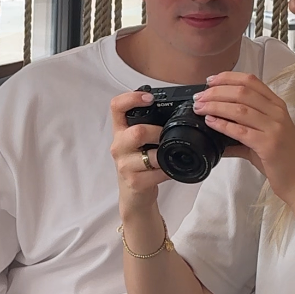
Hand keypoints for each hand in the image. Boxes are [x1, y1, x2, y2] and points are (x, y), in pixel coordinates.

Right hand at [110, 91, 167, 232]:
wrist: (134, 195)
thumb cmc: (140, 164)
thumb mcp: (140, 142)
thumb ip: (150, 125)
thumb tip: (178, 110)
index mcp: (120, 131)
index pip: (116, 106)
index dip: (132, 98)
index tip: (150, 98)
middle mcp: (118, 145)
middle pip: (137, 132)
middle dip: (158, 133)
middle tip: (167, 136)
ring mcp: (124, 164)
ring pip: (149, 154)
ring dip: (165, 154)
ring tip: (170, 155)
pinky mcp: (133, 181)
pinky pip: (157, 172)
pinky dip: (168, 170)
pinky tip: (170, 169)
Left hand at [193, 72, 294, 225]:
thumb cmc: (283, 160)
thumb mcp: (263, 139)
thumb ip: (240, 132)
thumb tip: (213, 130)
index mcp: (277, 105)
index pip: (251, 81)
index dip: (227, 77)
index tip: (209, 80)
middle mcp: (277, 112)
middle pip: (242, 92)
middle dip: (216, 92)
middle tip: (198, 97)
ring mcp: (274, 128)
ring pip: (240, 108)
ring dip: (215, 106)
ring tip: (199, 108)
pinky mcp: (269, 145)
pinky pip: (241, 131)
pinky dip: (223, 124)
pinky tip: (210, 122)